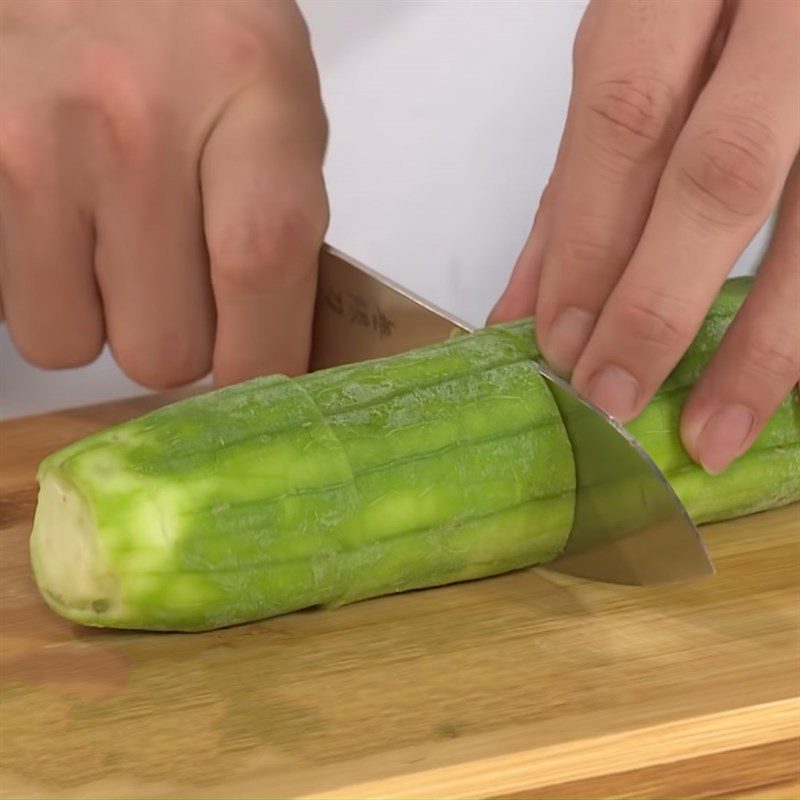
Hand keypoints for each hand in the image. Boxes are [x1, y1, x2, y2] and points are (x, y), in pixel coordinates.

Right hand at [1, 0, 327, 387]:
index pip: (259, 265)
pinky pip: (11, 306)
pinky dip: (50, 291)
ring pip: (71, 342)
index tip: (266, 381)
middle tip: (186, 284)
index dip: (265, 355)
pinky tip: (71, 228)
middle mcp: (131, 124)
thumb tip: (276, 354)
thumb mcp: (282, 104)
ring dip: (105, 321)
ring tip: (120, 248)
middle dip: (183, 340)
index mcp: (249, 97)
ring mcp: (31, 146)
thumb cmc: (204, 35)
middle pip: (162, 344)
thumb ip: (284, 226)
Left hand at [491, 0, 798, 473]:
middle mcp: (784, 12)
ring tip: (712, 429)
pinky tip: (776, 374)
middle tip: (613, 399)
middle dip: (658, 302)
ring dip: (761, 342)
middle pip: (722, 169)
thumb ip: (582, 173)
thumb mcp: (632, 54)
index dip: (591, 245)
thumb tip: (526, 304)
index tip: (561, 345)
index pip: (627, 121)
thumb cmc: (708, 1)